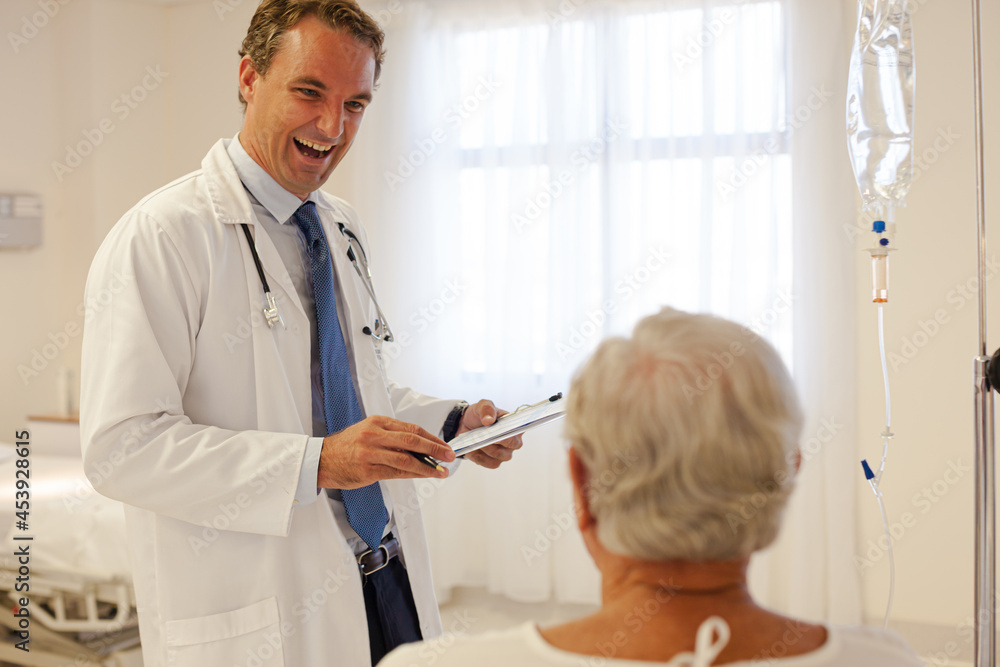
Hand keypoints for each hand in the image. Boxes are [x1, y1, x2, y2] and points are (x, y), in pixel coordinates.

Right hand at [318, 415, 455, 487]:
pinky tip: (423, 476)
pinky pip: (395, 473)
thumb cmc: (347, 446)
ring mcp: (370, 453)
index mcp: (378, 422)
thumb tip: (422, 447)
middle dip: (434, 449)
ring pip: (405, 459)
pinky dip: (412, 475)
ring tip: (441, 471)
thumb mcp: (369, 432)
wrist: (321, 459)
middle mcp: (374, 435)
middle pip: (411, 441)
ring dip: (427, 466)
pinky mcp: (367, 470)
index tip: (444, 445)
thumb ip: (392, 437)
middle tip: (449, 456)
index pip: (411, 429)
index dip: (431, 438)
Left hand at [457, 399, 523, 469]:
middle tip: (482, 435)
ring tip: (475, 440)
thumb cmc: (479, 415)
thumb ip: (487, 409)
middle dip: (495, 441)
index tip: (497, 430)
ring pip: (500, 456)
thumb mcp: (482, 405)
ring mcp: (505, 453)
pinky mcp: (495, 462)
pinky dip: (480, 457)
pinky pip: (491, 463)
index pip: (518, 431)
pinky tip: (472, 449)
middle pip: (511, 446)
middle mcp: (514, 441)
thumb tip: (489, 420)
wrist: (466, 425)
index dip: (509, 432)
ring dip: (486, 448)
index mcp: (514, 425)